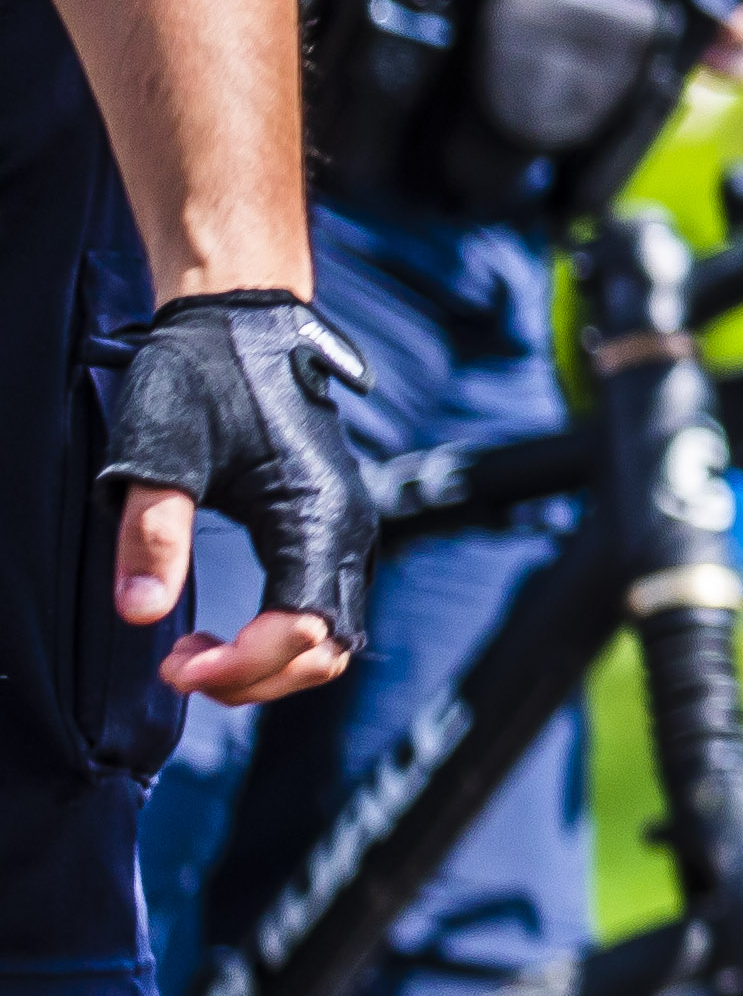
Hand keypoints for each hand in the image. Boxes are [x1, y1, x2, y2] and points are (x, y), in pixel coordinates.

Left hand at [102, 288, 362, 708]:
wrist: (242, 317)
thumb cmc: (202, 375)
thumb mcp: (159, 454)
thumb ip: (150, 536)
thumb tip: (140, 614)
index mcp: (317, 515)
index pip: (299, 629)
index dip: (240, 666)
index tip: (174, 667)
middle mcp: (349, 528)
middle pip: (327, 648)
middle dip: (255, 678)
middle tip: (179, 666)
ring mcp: (348, 526)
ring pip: (332, 635)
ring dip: (269, 665)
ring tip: (197, 652)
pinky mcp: (332, 523)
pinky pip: (323, 605)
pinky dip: (279, 639)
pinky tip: (225, 627)